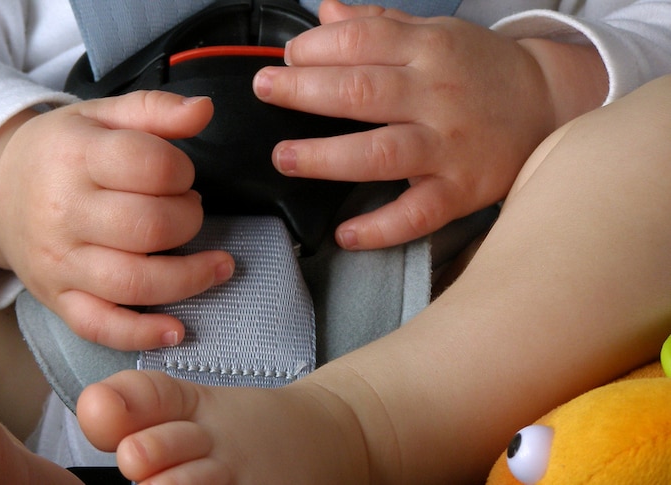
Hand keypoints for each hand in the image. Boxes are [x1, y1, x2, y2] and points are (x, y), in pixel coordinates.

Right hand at [0, 91, 234, 350]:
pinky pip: (100, 326)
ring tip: (218, 265)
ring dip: (189, 278)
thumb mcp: (100, 116)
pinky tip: (176, 329)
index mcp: (75, 158)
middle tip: (189, 211)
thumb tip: (205, 110)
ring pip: (134, 282)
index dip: (182, 170)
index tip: (181, 174)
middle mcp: (63, 212)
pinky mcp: (58, 299)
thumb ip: (156, 110)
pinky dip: (141, 334)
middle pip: (149, 227)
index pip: (149, 166)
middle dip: (188, 220)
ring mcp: (59, 262)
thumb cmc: (60, 152)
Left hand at [253, 0, 604, 249]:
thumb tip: (324, 12)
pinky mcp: (460, 190)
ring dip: (326, 157)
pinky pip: (417, 213)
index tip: (287, 58)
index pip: (363, 40)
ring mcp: (448, 146)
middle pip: (362, 92)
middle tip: (265, 90)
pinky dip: (380, 227)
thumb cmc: (480, 68)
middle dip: (304, 90)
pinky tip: (344, 233)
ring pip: (381, 153)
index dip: (317, 47)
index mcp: (428, 49)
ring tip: (284, 157)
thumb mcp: (435, 33)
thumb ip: (377, 24)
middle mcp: (436, 95)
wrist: (548, 103)